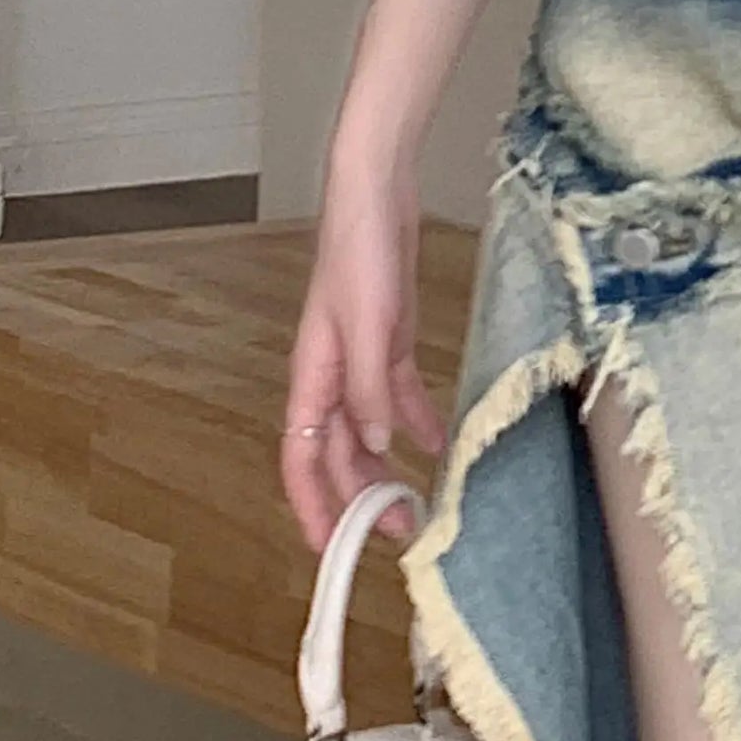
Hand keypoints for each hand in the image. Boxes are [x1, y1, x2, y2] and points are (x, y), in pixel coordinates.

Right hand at [281, 153, 443, 554]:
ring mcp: (361, 362)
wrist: (377, 193)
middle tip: (399, 532)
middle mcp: (332, 376)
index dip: (311, 504)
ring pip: (368, 432)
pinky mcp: (390, 345)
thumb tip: (377, 444)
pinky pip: (398, 398)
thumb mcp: (370, 326)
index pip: (302, 456)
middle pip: (339, 454)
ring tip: (417, 504)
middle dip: (360, 497)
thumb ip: (372, 388)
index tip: (329, 547)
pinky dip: (416, 424)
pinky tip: (438, 446)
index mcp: (312, 375)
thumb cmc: (361, 252)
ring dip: (387, 469)